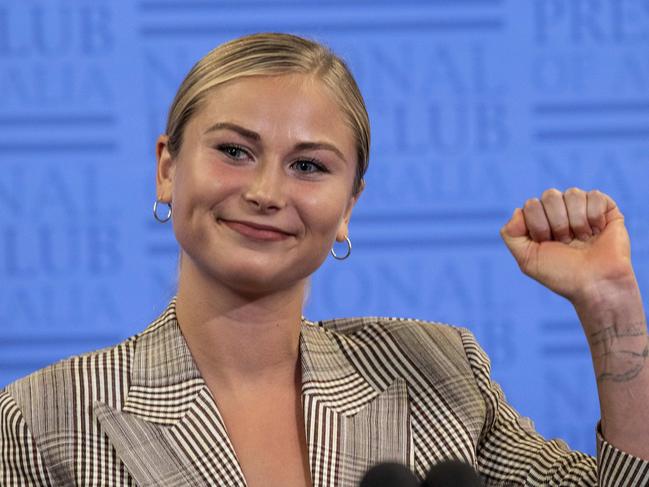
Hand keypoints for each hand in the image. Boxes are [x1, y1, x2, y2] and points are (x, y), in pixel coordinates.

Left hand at [500, 188, 635, 309]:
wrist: (595, 284)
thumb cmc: (561, 274)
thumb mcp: (527, 258)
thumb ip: (511, 234)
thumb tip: (518, 210)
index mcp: (540, 220)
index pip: (532, 205)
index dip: (539, 226)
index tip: (547, 244)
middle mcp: (560, 211)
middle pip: (550, 195)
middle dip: (557, 223)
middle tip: (566, 242)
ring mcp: (582, 208)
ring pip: (572, 193)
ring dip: (576, 222)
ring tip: (582, 239)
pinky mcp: (605, 208)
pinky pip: (595, 196)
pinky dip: (594, 217)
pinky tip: (596, 231)